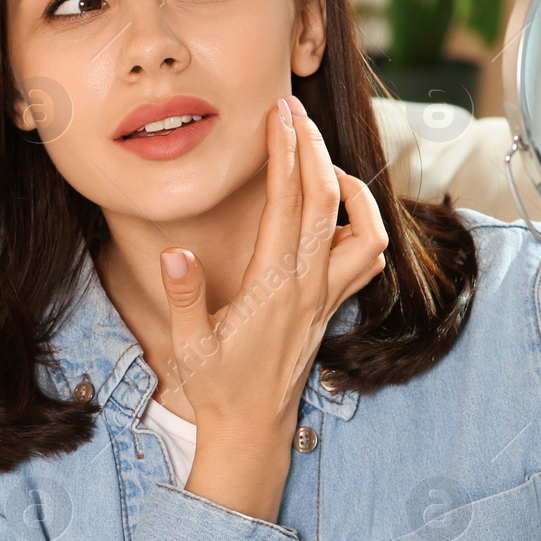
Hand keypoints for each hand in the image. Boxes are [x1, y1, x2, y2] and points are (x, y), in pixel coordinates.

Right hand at [158, 94, 387, 431]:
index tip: (278, 115)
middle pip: (329, 202)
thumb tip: (174, 252)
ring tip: (321, 160)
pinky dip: (363, 224)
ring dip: (351, 187)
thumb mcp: (189, 344)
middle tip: (293, 110)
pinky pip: (366, 258)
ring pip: (365, 230)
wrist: (253, 430)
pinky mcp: (332, 306)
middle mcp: (309, 289)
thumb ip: (184, 297)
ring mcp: (327, 297)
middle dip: (314, 148)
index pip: (288, 206)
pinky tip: (338, 210)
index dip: (286, 154)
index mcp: (273, 289)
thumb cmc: (218, 387)